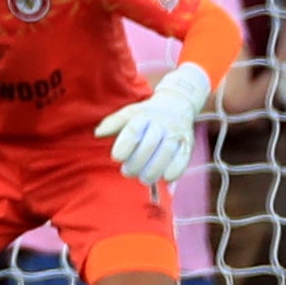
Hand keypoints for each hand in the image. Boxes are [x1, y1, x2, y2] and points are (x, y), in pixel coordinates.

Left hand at [92, 63, 211, 188]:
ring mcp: (176, 133)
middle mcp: (161, 123)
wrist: (177, 105)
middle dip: (137, 162)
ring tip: (144, 178)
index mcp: (143, 114)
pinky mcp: (188, 144)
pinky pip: (183, 158)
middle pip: (150, 143)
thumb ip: (113, 124)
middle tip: (127, 172)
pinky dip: (175, 170)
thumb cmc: (146, 115)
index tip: (116, 158)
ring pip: (166, 152)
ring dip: (154, 169)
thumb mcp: (128, 113)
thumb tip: (97, 133)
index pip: (133, 130)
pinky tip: (165, 178)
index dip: (124, 145)